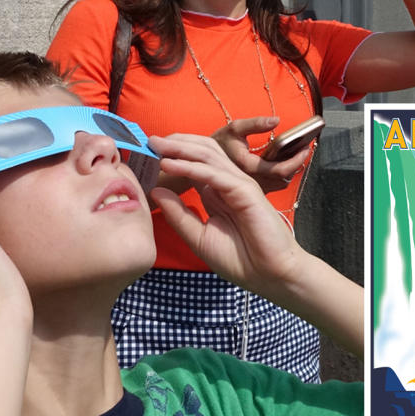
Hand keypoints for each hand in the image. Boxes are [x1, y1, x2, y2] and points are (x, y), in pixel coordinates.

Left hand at [149, 134, 303, 296]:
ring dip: (179, 149)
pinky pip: (213, 174)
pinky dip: (190, 167)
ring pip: (207, 157)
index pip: (195, 164)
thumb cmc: (240, 260)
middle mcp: (228, 184)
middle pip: (202, 152)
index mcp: (217, 192)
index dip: (172, 155)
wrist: (269, 275)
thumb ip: (178, 215)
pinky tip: (169, 164)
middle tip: (148, 140)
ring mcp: (238, 185)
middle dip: (174, 143)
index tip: (145, 154)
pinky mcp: (245, 191)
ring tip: (155, 144)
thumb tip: (156, 191)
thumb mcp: (199, 237)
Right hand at [211, 116, 307, 192]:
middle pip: (285, 178)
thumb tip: (276, 120)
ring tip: (297, 153)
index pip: (281, 170)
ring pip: (282, 183)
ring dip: (292, 169)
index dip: (297, 160)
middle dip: (298, 163)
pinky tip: (286, 160)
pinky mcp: (255, 188)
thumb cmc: (219, 143)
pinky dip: (283, 174)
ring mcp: (254, 187)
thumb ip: (255, 124)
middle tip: (305, 148)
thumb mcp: (235, 128)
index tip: (306, 147)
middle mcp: (253, 181)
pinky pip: (275, 184)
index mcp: (249, 167)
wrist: (200, 162)